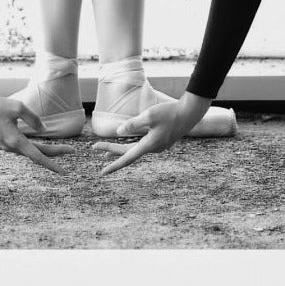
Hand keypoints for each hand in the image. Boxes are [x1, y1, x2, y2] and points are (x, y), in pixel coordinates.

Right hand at [0, 83, 72, 174]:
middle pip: (37, 154)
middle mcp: (11, 147)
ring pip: (30, 151)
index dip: (52, 164)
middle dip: (55, 153)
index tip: (64, 172)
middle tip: (71, 150)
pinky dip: (34, 148)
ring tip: (61, 149)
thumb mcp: (18, 107)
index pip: (38, 156)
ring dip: (45, 151)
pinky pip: (22, 147)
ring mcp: (6, 146)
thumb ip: (33, 118)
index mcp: (15, 141)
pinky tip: (40, 146)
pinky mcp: (3, 142)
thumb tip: (43, 129)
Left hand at [93, 92, 211, 176]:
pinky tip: (129, 143)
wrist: (190, 113)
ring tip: (106, 152)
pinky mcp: (161, 141)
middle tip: (94, 148)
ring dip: (120, 149)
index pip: (127, 158)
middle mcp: (153, 148)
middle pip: (128, 153)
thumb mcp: (149, 115)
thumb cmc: (169, 112)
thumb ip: (132, 124)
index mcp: (149, 145)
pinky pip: (142, 146)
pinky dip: (131, 146)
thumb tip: (118, 131)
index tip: (101, 173)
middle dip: (111, 150)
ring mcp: (158, 145)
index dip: (113, 165)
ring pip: (134, 149)